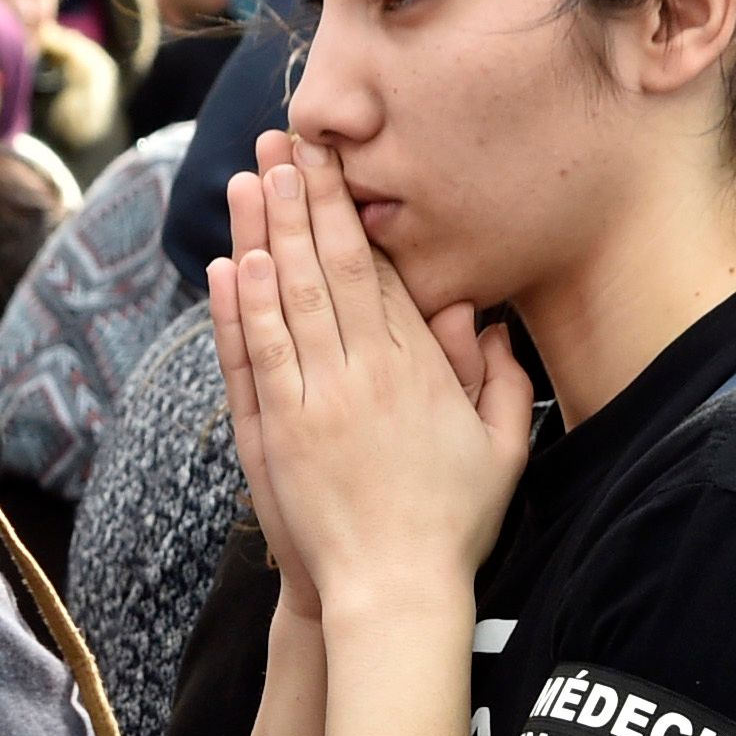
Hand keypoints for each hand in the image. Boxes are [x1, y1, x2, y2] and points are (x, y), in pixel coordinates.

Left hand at [209, 128, 530, 636]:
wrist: (393, 595)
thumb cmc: (451, 527)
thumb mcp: (503, 452)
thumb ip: (503, 383)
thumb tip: (490, 323)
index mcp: (418, 372)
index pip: (379, 273)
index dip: (353, 213)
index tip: (338, 166)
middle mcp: (362, 375)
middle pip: (328, 267)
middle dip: (306, 198)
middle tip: (286, 140)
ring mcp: (313, 402)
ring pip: (284, 298)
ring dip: (266, 232)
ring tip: (252, 176)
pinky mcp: (275, 434)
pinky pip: (253, 357)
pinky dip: (238, 307)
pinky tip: (232, 261)